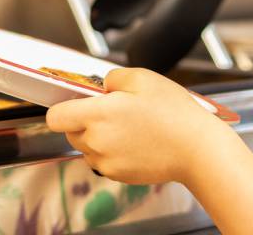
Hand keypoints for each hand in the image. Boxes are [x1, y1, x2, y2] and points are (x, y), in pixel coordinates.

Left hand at [46, 68, 233, 184]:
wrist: (197, 149)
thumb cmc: (174, 113)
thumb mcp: (143, 77)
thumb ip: (113, 77)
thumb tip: (102, 85)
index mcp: (97, 115)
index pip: (55, 116)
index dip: (63, 107)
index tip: (78, 101)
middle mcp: (96, 141)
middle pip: (71, 131)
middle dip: (85, 120)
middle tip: (115, 110)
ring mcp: (106, 161)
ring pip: (87, 147)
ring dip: (99, 137)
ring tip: (130, 126)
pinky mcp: (118, 175)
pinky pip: (104, 160)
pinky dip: (113, 152)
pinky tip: (137, 141)